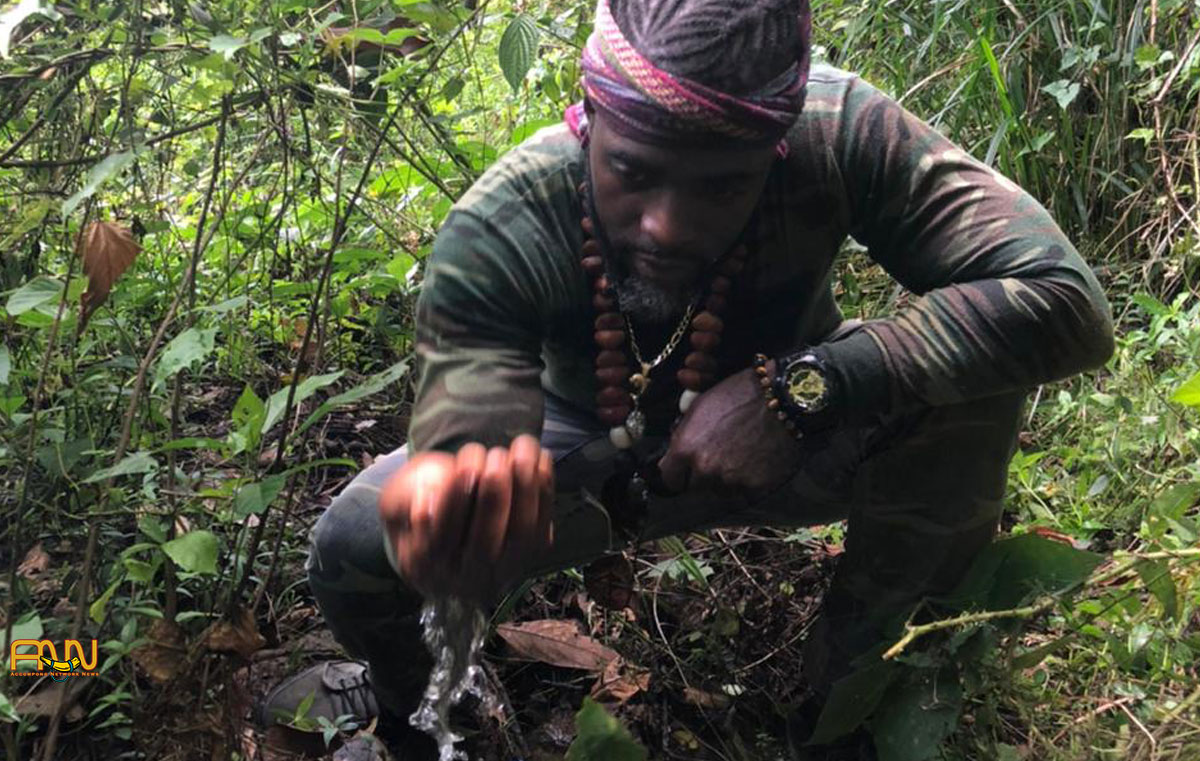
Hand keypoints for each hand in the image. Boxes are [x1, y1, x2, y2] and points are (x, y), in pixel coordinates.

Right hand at [378, 434, 554, 603]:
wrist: (442, 530)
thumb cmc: (421, 504)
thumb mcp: (398, 497)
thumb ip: (407, 497)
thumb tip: (430, 504)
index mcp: (422, 565)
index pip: (440, 540)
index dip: (455, 499)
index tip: (465, 463)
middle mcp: (461, 579)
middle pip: (484, 546)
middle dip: (494, 496)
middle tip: (496, 456)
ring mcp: (498, 573)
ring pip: (520, 539)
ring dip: (526, 489)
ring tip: (522, 448)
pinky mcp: (526, 558)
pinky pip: (541, 530)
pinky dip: (545, 493)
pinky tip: (540, 459)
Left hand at [657, 362, 803, 495]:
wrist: (783, 398)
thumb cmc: (740, 394)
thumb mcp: (701, 406)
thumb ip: (683, 434)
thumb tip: (675, 452)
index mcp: (685, 448)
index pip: (669, 478)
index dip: (677, 473)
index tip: (684, 469)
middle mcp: (704, 469)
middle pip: (694, 486)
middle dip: (702, 476)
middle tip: (717, 459)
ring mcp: (730, 481)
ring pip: (719, 491)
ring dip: (724, 481)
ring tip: (740, 459)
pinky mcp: (755, 488)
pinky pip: (744, 494)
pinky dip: (747, 483)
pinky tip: (755, 464)